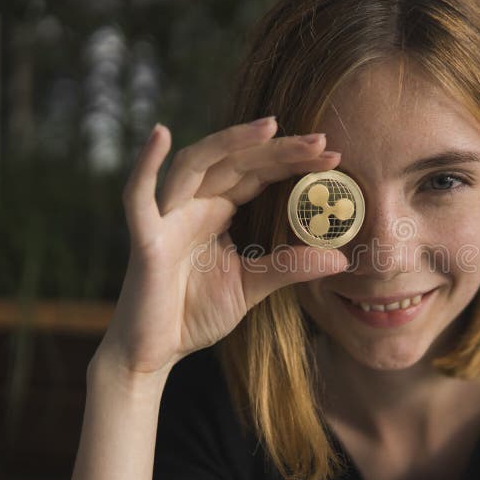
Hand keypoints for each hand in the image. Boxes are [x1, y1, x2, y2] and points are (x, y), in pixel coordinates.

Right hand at [95, 118, 347, 375]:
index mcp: (216, 212)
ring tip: (269, 126)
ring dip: (229, 142)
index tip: (332, 156)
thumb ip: (290, 267)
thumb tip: (341, 258)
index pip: (257, 174)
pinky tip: (161, 134)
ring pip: (195, 165)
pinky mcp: (145, 239)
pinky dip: (145, 165)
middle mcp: (192, 205)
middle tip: (321, 142)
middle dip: (277, 149)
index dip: (291, 161)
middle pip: (235, 162)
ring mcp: (167, 218)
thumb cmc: (195, 313)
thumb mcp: (253, 286)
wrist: (156, 352)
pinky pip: (138, 197)